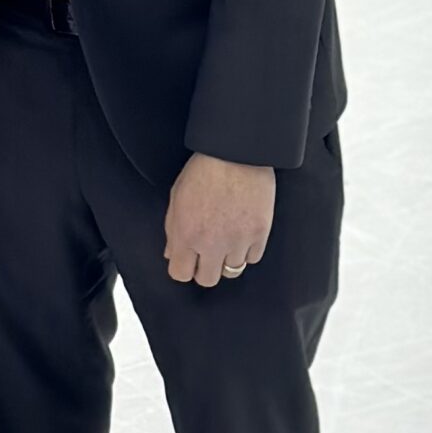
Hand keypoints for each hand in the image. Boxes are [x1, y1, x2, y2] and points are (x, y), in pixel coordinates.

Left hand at [163, 153, 274, 288]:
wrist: (236, 153)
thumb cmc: (204, 170)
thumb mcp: (177, 197)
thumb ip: (173, 230)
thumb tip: (172, 254)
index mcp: (186, 234)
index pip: (180, 274)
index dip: (184, 267)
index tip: (188, 259)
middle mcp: (210, 243)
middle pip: (207, 279)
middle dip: (205, 268)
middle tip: (208, 251)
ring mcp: (237, 241)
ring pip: (232, 270)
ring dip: (228, 258)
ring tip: (227, 237)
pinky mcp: (259, 234)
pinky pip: (253, 257)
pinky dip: (248, 249)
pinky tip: (242, 232)